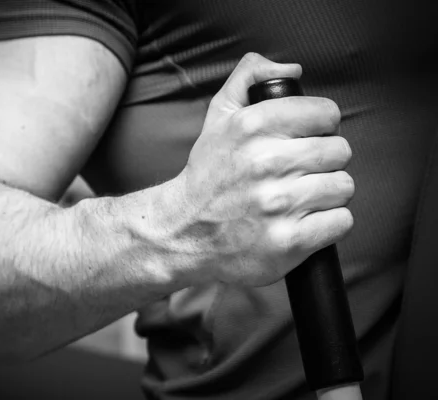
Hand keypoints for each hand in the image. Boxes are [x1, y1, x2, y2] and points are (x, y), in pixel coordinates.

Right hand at [175, 52, 353, 286]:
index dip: (319, 126)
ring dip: (326, 194)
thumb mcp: (218, 116)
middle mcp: (266, 162)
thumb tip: (293, 70)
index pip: (327, 113)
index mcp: (252, 125)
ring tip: (298, 199)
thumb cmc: (208, 175)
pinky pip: (341, 221)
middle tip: (298, 174)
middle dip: (323, 162)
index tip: (304, 140)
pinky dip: (327, 224)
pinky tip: (302, 222)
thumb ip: (249, 77)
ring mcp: (278, 204)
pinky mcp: (289, 241)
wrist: (182, 233)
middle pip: (340, 150)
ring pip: (343, 186)